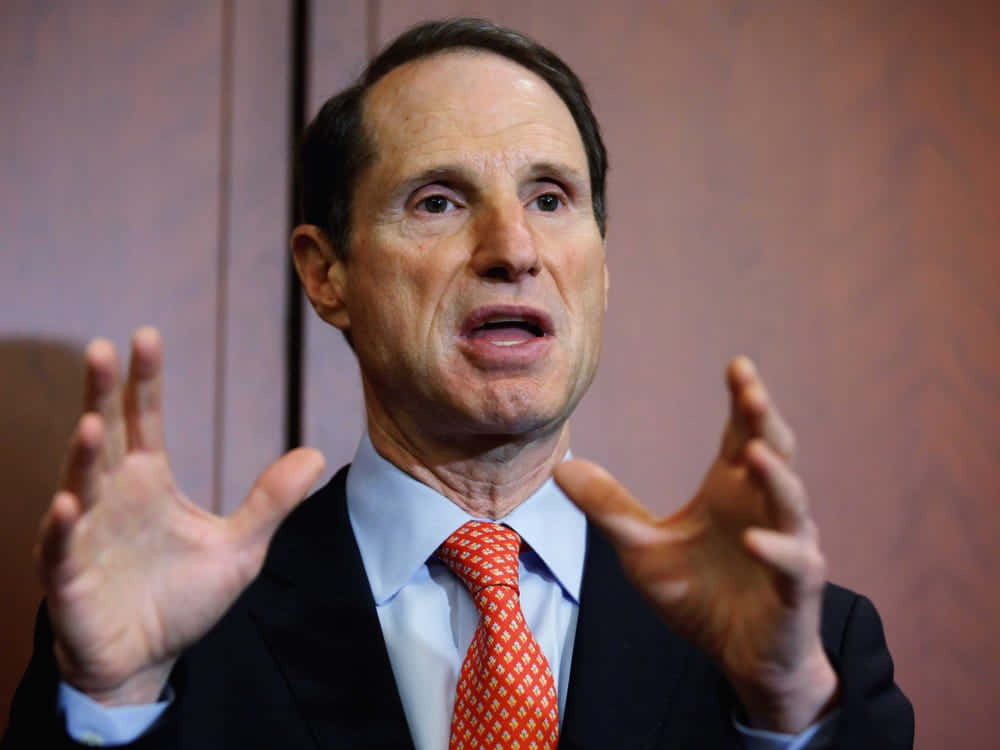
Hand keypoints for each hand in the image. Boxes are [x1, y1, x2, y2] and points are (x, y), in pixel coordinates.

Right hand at [35, 328, 324, 705]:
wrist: (147, 659)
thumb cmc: (183, 597)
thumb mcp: (240, 546)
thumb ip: (271, 500)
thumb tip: (316, 453)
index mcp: (147, 480)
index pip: (142, 419)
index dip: (144, 380)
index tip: (146, 335)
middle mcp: (110, 496)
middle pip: (103, 436)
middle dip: (101, 394)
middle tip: (101, 349)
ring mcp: (84, 533)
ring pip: (77, 485)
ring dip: (81, 456)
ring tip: (92, 424)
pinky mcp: (68, 578)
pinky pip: (60, 547)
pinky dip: (60, 527)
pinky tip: (64, 504)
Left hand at [554, 357, 836, 732]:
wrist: (739, 656)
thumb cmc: (699, 595)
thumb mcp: (642, 548)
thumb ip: (609, 507)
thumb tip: (561, 468)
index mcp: (732, 490)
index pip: (743, 433)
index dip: (745, 400)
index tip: (737, 365)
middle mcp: (765, 508)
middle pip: (776, 452)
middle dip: (766, 421)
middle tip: (751, 390)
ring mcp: (787, 545)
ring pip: (792, 502)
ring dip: (777, 477)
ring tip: (756, 453)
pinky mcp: (797, 588)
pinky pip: (794, 563)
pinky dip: (776, 550)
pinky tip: (753, 540)